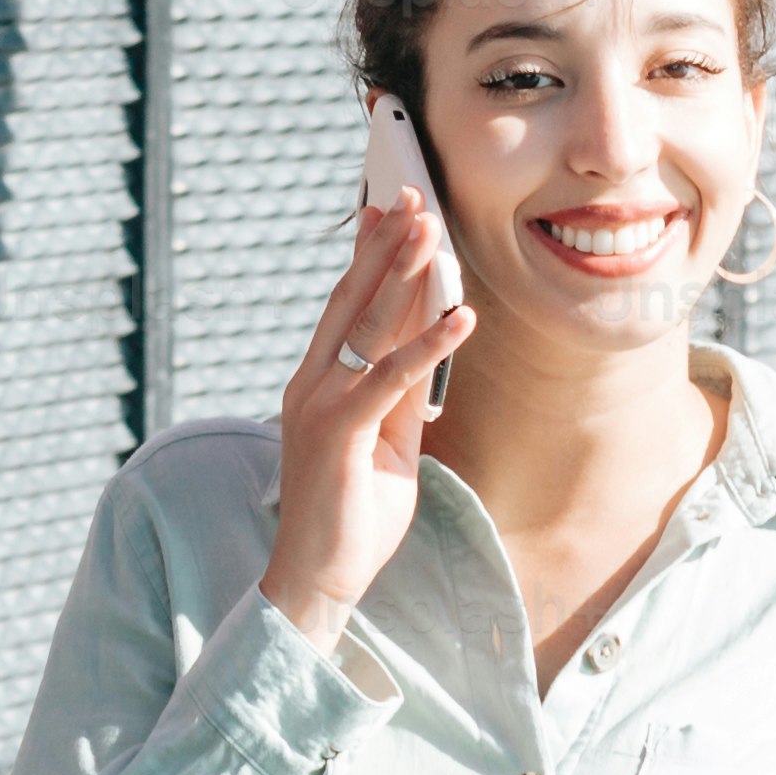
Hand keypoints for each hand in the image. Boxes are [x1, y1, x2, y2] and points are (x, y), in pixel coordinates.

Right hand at [259, 192, 473, 644]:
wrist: (316, 579)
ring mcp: (320, 403)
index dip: (371, 257)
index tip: (390, 213)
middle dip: (387, 245)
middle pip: (353, 298)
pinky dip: (430, 344)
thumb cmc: (352, 517)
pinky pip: (391, 376)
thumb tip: (427, 356)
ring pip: (367, 322)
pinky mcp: (338, 430)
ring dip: (404, 273)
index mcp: (321, 384)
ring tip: (432, 230)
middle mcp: (313, 382)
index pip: (348, 307)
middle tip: (414, 195)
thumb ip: (400, 398)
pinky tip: (462, 316)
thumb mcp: (386, 445)